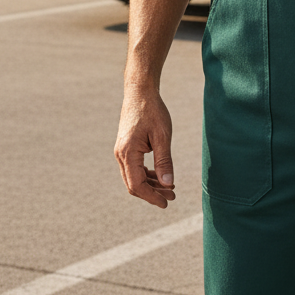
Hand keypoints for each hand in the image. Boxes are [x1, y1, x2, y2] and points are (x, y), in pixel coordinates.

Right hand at [114, 89, 175, 208]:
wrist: (140, 91)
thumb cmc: (152, 110)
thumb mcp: (162, 136)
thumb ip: (164, 161)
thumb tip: (168, 184)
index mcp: (128, 152)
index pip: (137, 185)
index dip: (152, 197)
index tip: (167, 203)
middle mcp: (121, 154)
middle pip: (133, 184)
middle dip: (152, 193)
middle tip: (172, 196)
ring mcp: (122, 151)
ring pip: (133, 177)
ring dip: (151, 185)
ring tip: (170, 188)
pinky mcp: (126, 147)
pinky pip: (134, 168)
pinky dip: (146, 175)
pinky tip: (160, 176)